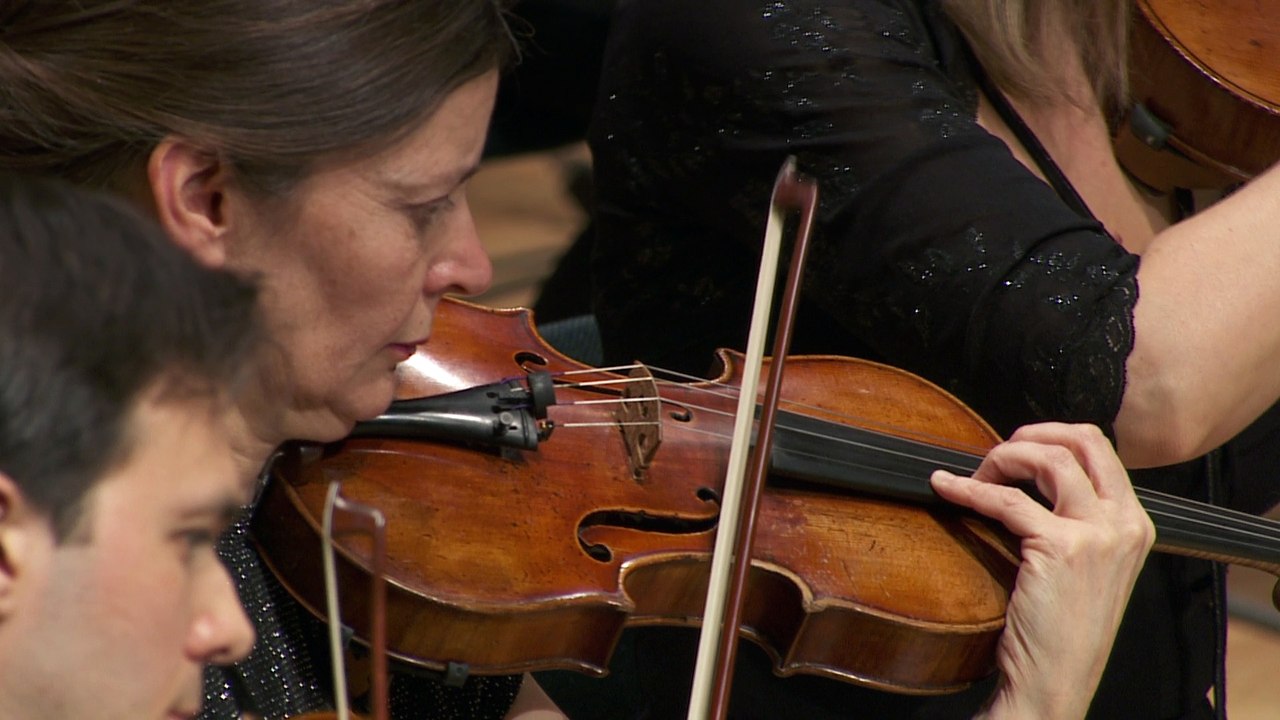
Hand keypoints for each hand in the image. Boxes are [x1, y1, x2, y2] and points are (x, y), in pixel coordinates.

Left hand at [930, 423, 1153, 719]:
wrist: (1055, 682)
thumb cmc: (1059, 631)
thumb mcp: (1083, 566)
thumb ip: (1073, 521)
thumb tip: (1027, 477)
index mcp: (1134, 524)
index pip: (1099, 450)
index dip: (1051, 438)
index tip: (1016, 449)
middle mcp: (1125, 523)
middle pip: (1083, 440)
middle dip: (1032, 434)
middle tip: (995, 454)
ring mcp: (1098, 534)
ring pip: (1049, 458)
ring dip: (1002, 458)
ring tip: (973, 476)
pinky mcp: (1062, 548)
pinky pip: (1006, 500)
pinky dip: (969, 489)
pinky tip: (947, 489)